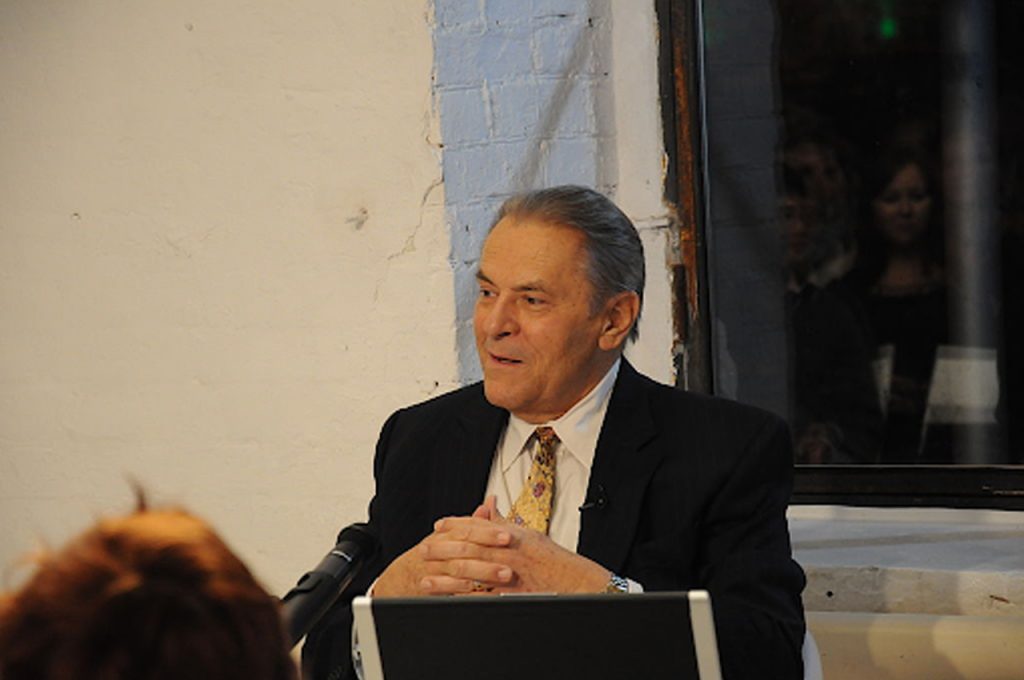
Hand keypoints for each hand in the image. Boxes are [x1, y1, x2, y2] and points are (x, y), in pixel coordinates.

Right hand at [372, 516, 513, 596]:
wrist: (400, 577)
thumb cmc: (430, 555)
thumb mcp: (446, 536)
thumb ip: (469, 523)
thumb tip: (487, 506)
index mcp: (445, 534)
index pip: (468, 530)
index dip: (488, 532)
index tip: (507, 535)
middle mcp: (438, 550)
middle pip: (465, 549)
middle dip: (489, 553)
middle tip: (511, 557)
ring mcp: (433, 569)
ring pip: (459, 569)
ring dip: (482, 572)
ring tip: (503, 576)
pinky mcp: (430, 587)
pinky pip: (447, 589)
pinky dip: (464, 590)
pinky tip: (480, 592)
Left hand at [426, 516, 609, 594]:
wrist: (577, 582)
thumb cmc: (554, 560)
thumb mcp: (530, 534)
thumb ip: (505, 521)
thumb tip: (489, 503)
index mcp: (512, 534)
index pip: (478, 525)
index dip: (455, 525)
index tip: (438, 526)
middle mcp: (508, 552)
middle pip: (468, 547)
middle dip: (442, 549)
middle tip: (423, 551)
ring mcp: (510, 574)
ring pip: (470, 573)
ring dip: (445, 578)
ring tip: (425, 581)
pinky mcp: (511, 596)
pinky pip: (483, 598)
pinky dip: (464, 600)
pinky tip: (448, 603)